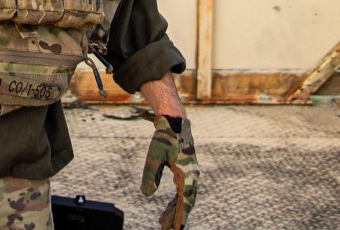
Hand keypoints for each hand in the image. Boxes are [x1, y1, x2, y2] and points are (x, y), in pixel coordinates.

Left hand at [140, 113, 196, 229]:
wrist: (174, 121)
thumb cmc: (165, 137)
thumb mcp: (154, 155)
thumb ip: (151, 174)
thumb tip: (147, 195)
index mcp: (187, 174)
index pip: (185, 201)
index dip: (180, 216)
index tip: (176, 229)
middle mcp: (192, 176)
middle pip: (185, 202)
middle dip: (176, 218)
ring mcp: (190, 174)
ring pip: (183, 198)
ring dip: (174, 211)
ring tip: (163, 223)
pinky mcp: (185, 171)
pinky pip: (181, 191)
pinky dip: (174, 201)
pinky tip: (168, 209)